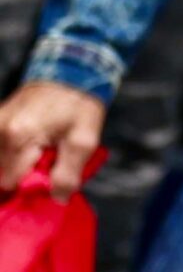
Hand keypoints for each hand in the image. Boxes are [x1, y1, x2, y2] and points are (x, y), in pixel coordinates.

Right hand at [0, 82, 106, 199]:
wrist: (72, 71)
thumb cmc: (79, 106)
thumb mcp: (84, 140)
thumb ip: (69, 174)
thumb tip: (56, 200)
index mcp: (19, 137)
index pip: (9, 183)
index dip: (28, 189)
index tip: (45, 183)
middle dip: (19, 178)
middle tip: (43, 167)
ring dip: (13, 166)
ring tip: (35, 156)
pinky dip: (8, 156)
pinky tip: (26, 151)